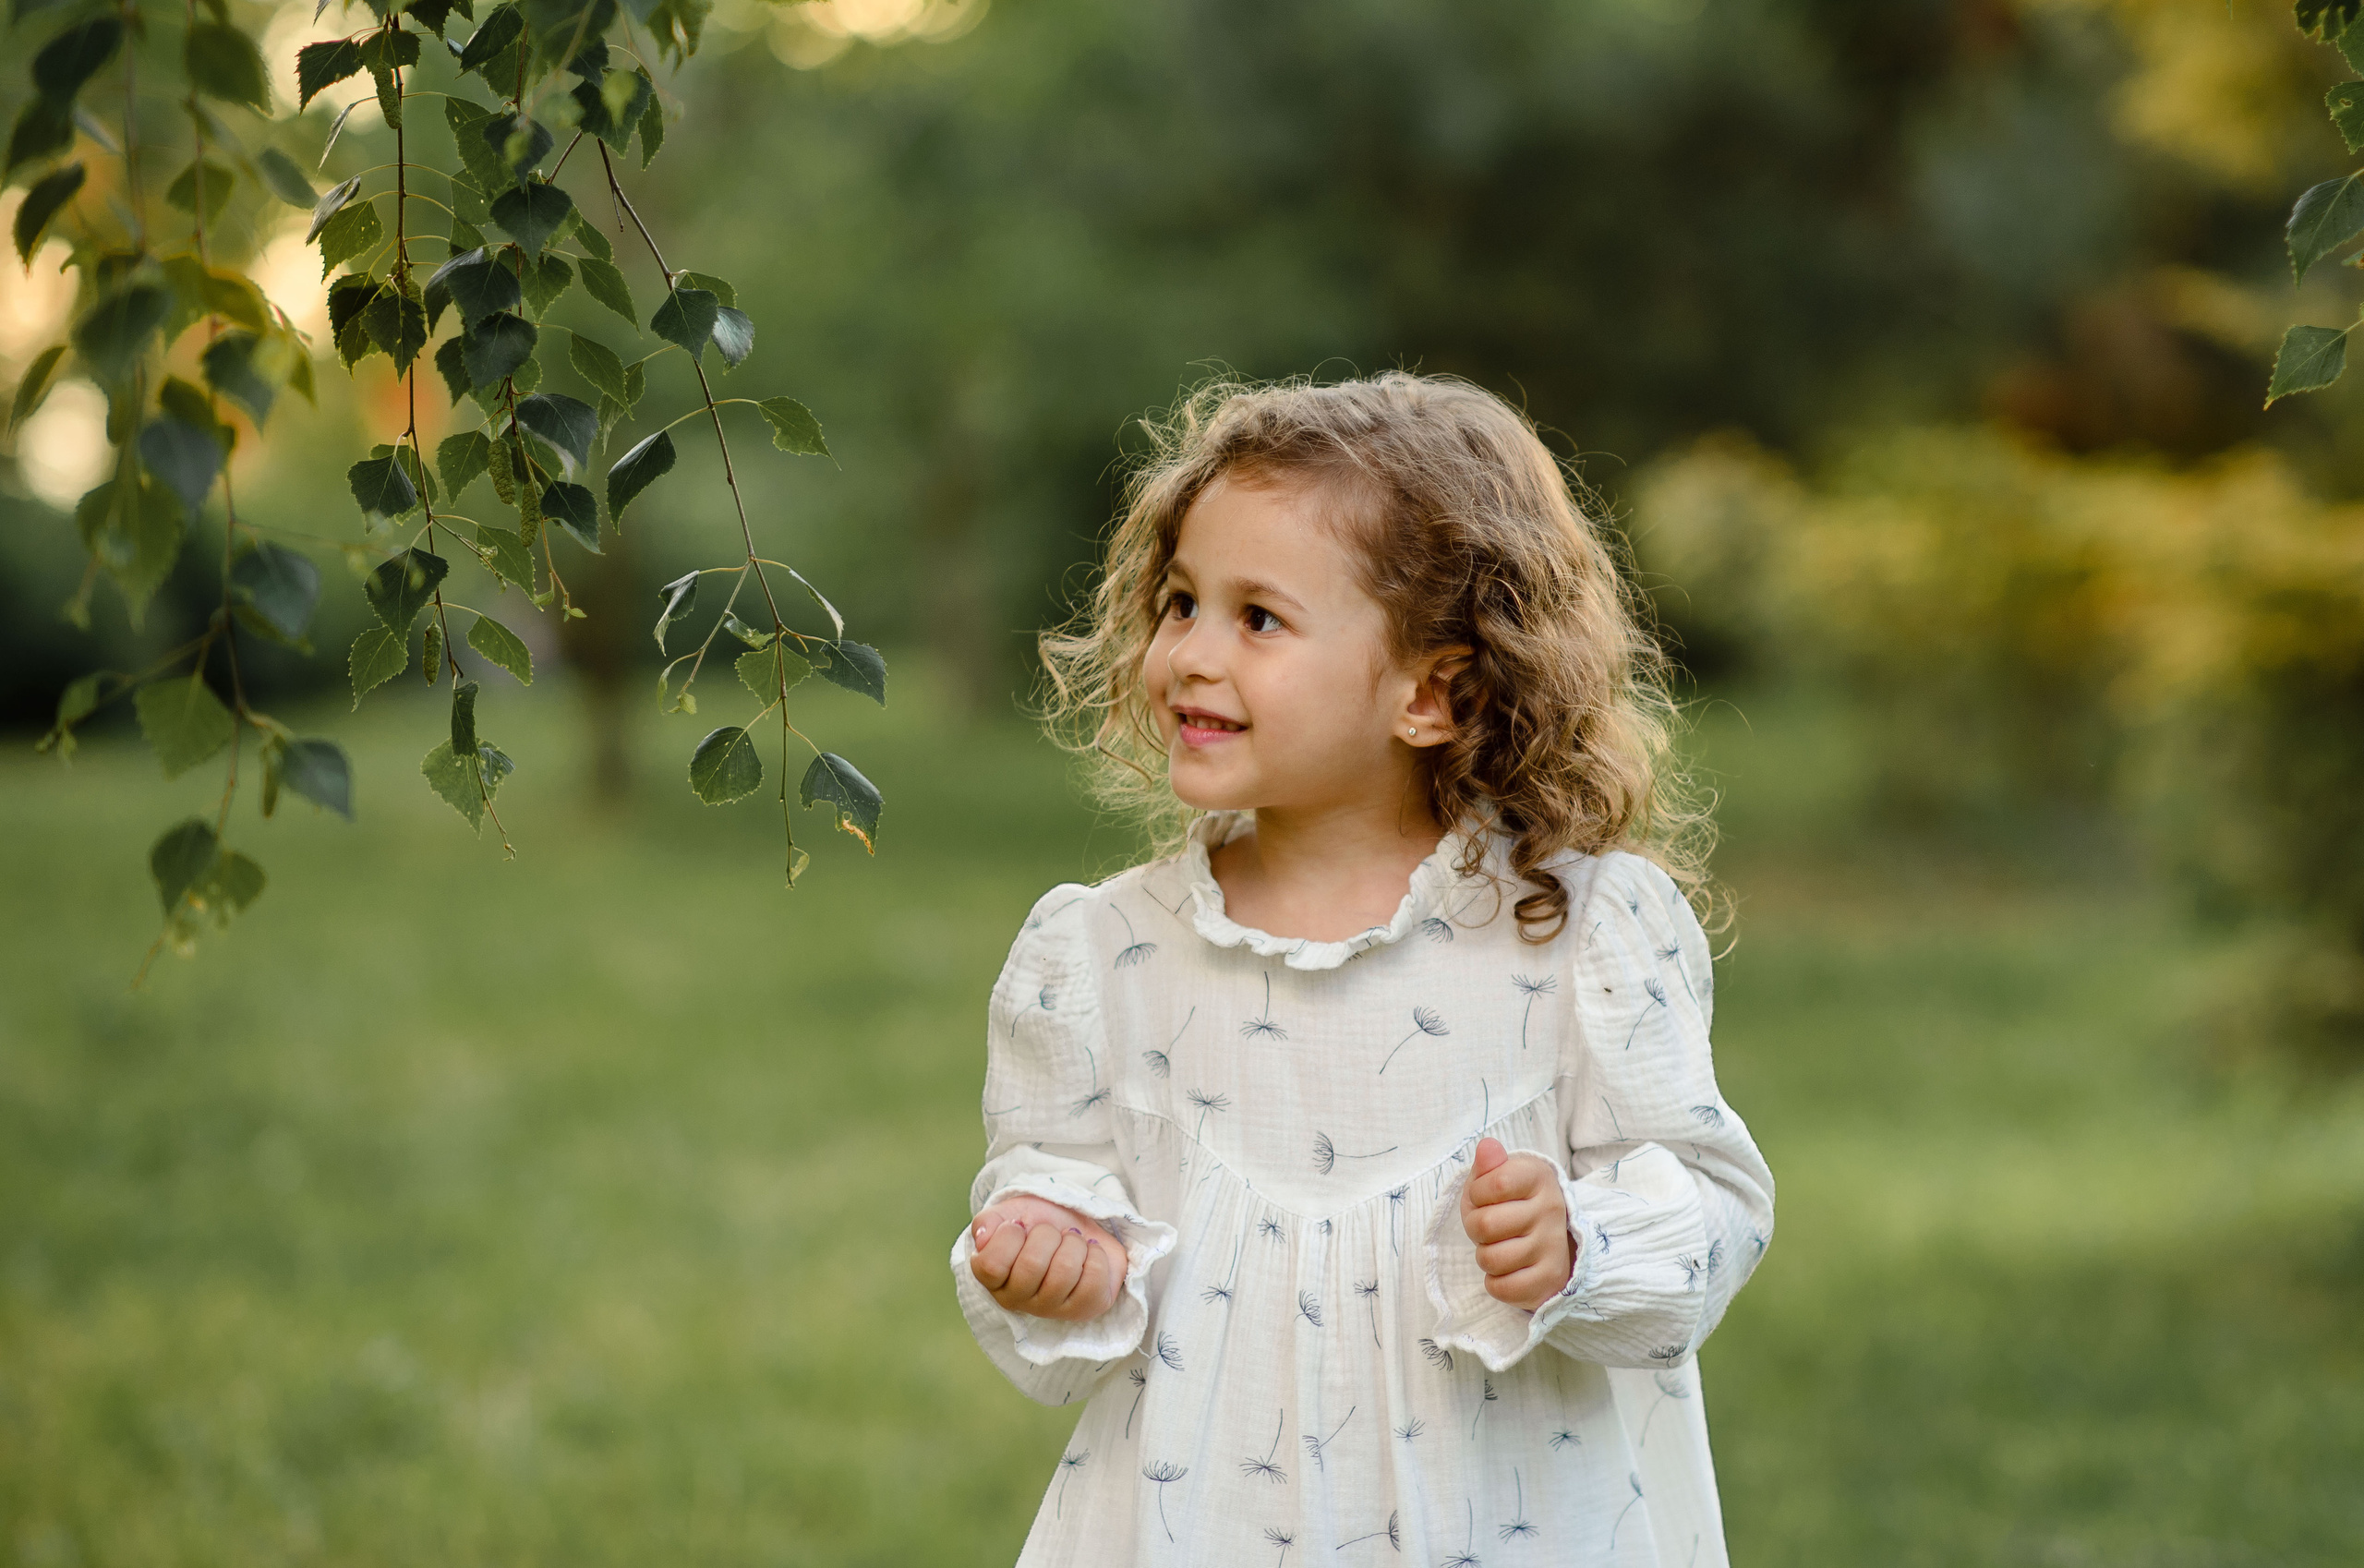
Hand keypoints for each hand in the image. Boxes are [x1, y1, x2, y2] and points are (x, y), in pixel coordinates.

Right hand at [968, 1195, 1127, 1320]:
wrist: (1079, 1223)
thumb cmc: (1039, 1221)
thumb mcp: (1009, 1213)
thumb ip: (988, 1221)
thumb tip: (983, 1238)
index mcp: (993, 1280)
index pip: (992, 1266)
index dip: (1010, 1235)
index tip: (1020, 1226)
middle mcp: (1019, 1300)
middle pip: (1032, 1265)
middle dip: (1047, 1235)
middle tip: (1051, 1234)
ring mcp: (1051, 1309)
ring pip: (1065, 1271)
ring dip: (1073, 1244)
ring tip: (1071, 1243)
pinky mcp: (1084, 1309)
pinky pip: (1093, 1281)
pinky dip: (1096, 1256)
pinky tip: (1089, 1254)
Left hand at [1459, 1136, 1575, 1310]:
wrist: (1550, 1242)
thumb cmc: (1511, 1205)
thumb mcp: (1498, 1177)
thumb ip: (1489, 1163)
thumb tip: (1486, 1148)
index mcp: (1539, 1177)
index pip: (1495, 1183)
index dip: (1476, 1194)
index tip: (1485, 1197)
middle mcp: (1552, 1210)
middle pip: (1484, 1225)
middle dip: (1475, 1228)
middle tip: (1489, 1228)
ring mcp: (1553, 1247)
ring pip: (1490, 1259)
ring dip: (1485, 1256)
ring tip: (1500, 1247)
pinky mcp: (1550, 1280)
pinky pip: (1500, 1287)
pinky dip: (1495, 1282)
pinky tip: (1509, 1269)